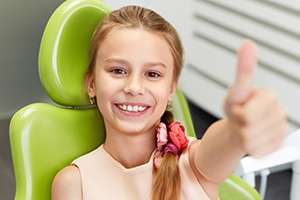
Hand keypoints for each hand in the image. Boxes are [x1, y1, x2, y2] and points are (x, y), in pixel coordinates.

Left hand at [223, 39, 286, 157]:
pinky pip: (258, 152)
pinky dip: (250, 148)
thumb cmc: (236, 107)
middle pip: (249, 130)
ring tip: (245, 128)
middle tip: (240, 119)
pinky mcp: (278, 145)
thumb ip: (243, 68)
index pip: (249, 115)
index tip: (239, 109)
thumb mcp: (236, 90)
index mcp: (269, 98)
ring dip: (243, 138)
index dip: (237, 114)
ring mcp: (280, 130)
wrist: (238, 126)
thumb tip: (247, 43)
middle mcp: (279, 113)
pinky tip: (252, 138)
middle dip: (238, 126)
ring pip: (252, 143)